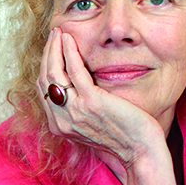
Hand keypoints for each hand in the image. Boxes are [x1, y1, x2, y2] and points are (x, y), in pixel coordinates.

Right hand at [36, 27, 164, 170]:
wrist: (141, 151)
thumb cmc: (124, 137)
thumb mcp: (94, 125)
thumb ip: (81, 110)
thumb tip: (76, 90)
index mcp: (60, 126)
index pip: (44, 91)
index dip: (46, 67)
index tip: (53, 50)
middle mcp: (62, 120)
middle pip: (44, 80)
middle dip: (47, 54)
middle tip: (54, 35)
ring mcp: (75, 111)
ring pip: (53, 72)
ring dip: (54, 48)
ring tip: (59, 33)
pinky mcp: (91, 101)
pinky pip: (74, 70)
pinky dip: (68, 51)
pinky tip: (69, 40)